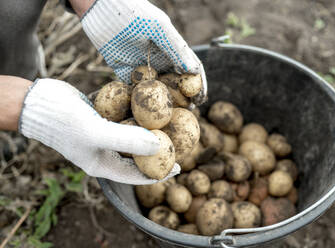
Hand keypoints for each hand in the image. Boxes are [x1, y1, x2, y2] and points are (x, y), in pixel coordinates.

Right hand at [19, 78, 179, 183]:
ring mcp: (103, 134)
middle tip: (178, 141)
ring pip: (132, 134)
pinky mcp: (101, 117)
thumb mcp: (97, 133)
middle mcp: (105, 151)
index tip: (180, 166)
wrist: (37, 101)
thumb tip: (160, 146)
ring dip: (148, 128)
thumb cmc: (63, 121)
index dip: (160, 172)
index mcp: (103, 164)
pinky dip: (135, 112)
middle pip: (137, 154)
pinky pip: (123, 117)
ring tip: (169, 121)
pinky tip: (149, 103)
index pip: (137, 174)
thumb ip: (128, 141)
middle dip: (157, 149)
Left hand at [80, 0, 206, 104]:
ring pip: (155, 89)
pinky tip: (143, 111)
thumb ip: (176, 48)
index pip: (189, 68)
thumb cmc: (133, 12)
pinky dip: (138, 99)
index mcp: (170, 48)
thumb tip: (195, 71)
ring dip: (161, 102)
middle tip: (185, 112)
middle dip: (181, 98)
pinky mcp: (124, 71)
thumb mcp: (159, 28)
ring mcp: (141, 66)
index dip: (198, 84)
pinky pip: (133, 89)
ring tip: (166, 116)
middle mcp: (158, 59)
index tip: (201, 99)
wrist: (98, 7)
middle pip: (174, 82)